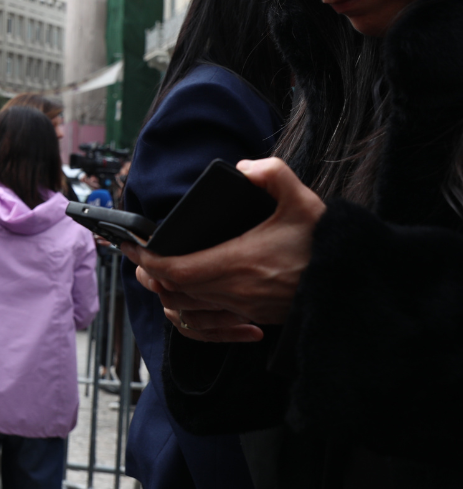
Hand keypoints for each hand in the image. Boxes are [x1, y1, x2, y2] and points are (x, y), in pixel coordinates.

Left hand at [121, 157, 324, 342]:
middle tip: (137, 254)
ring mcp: (245, 309)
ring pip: (189, 308)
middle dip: (151, 274)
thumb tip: (245, 168)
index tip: (131, 246)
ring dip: (167, 291)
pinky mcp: (256, 317)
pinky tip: (189, 293)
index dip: (148, 260)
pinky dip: (191, 309)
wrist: (357, 287)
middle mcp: (236, 292)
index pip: (175, 270)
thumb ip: (274, 174)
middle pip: (175, 290)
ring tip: (155, 271)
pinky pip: (210, 321)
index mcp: (238, 263)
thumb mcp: (304, 201)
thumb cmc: (327, 245)